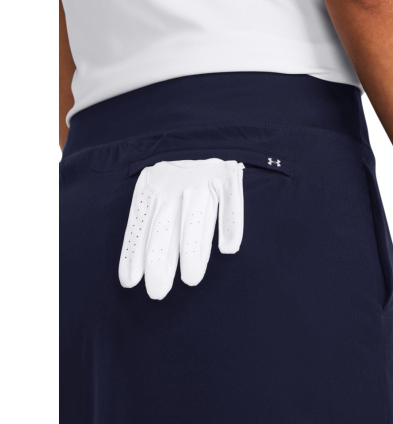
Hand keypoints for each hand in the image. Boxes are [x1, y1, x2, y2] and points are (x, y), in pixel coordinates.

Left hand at [119, 158, 244, 298]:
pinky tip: (228, 248)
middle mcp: (174, 185)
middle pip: (165, 228)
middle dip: (159, 261)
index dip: (134, 254)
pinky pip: (230, 203)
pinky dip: (231, 224)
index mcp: (151, 185)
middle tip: (157, 291)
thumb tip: (131, 272)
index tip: (129, 281)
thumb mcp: (152, 184)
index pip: (140, 225)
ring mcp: (201, 181)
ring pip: (196, 221)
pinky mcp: (226, 177)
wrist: (200, 132)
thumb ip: (145, 220)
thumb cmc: (173, 172)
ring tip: (191, 278)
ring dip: (193, 251)